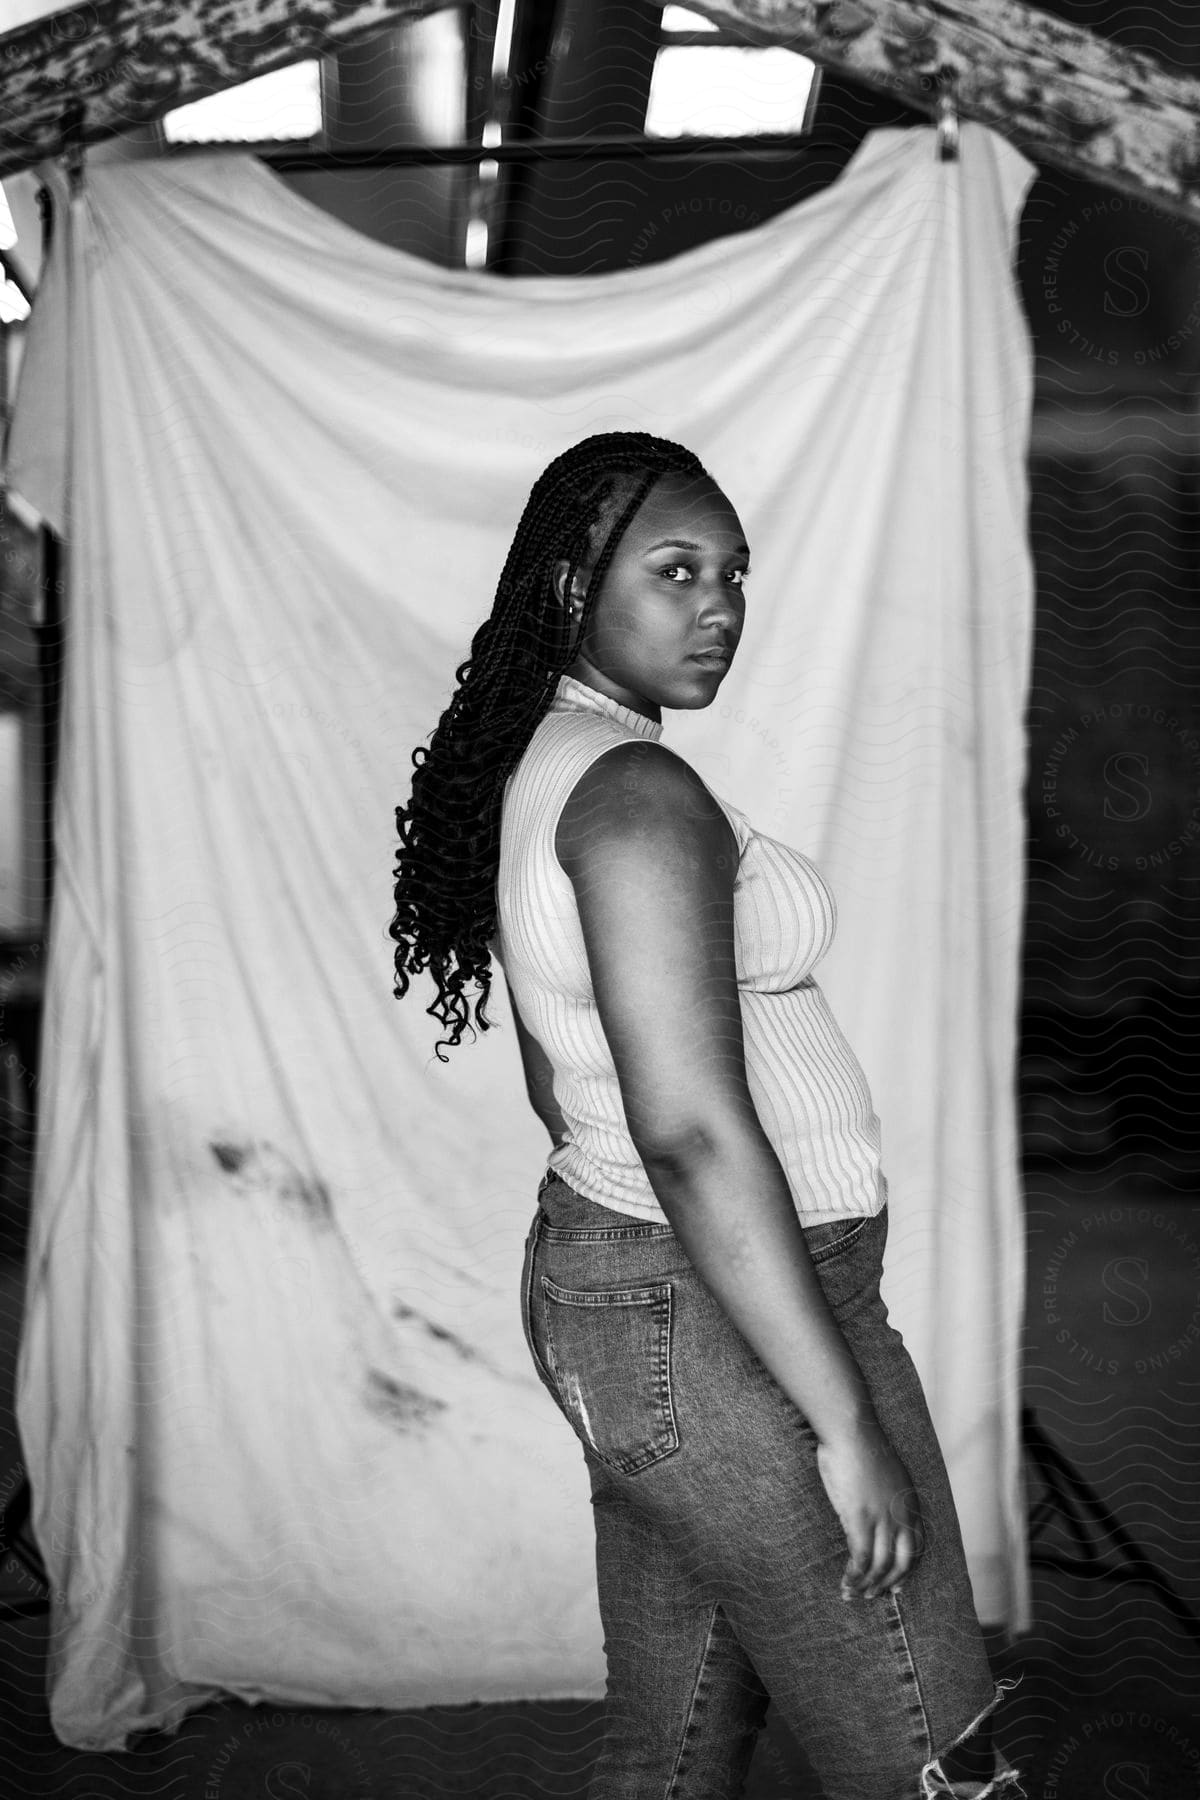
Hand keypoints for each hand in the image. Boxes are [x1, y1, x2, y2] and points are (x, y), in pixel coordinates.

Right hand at [816, 1418, 924, 1599]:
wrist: (853, 1430)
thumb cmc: (862, 1445)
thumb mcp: (887, 1473)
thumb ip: (887, 1495)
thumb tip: (876, 1507)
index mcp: (911, 1504)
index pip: (916, 1548)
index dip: (906, 1571)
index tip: (896, 1585)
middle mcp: (902, 1515)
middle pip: (902, 1563)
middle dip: (887, 1584)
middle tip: (872, 1596)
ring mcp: (882, 1518)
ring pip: (880, 1565)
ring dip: (867, 1585)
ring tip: (853, 1594)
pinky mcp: (860, 1518)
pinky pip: (860, 1558)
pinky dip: (854, 1575)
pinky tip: (846, 1581)